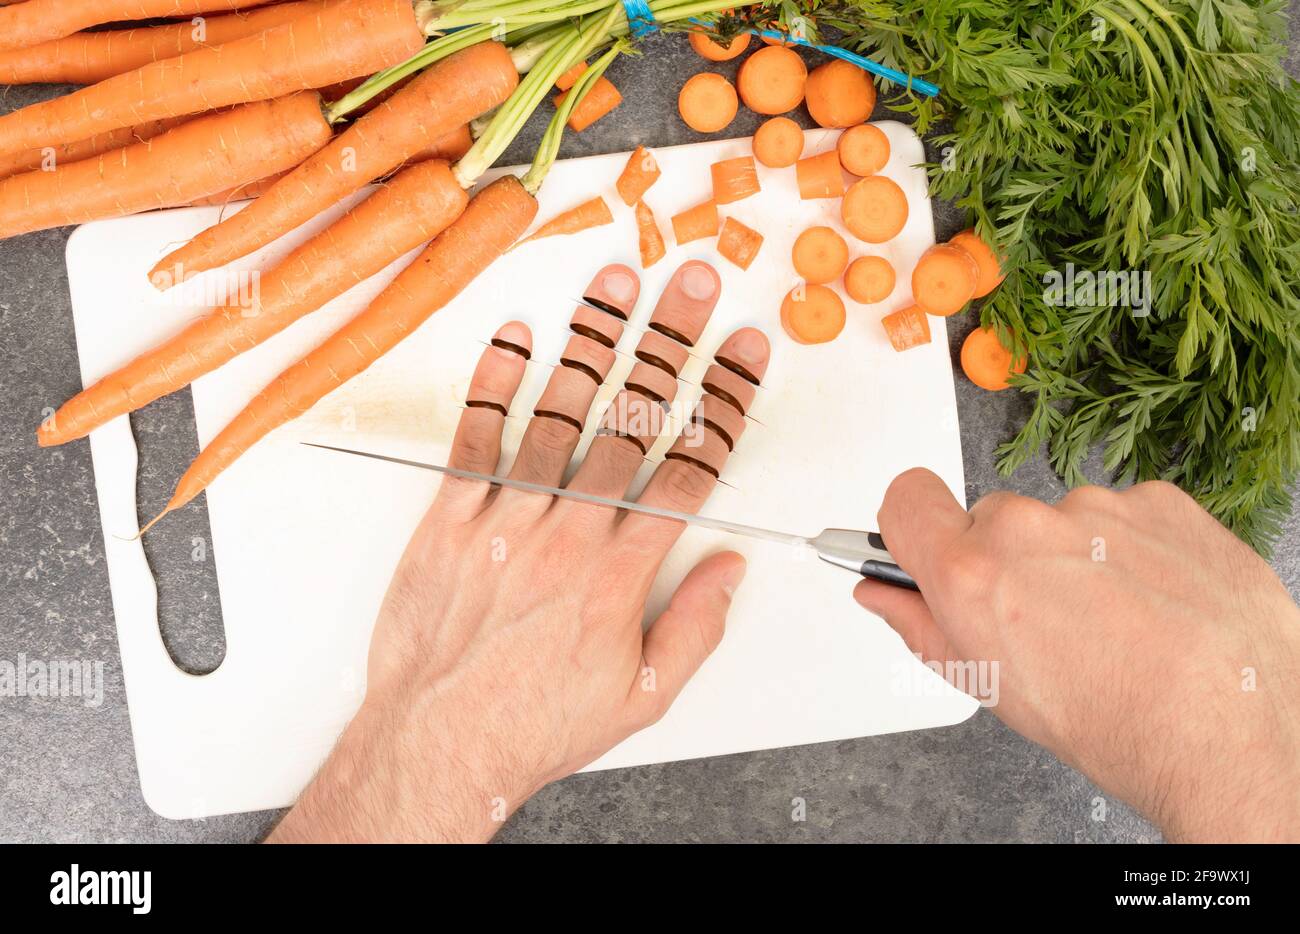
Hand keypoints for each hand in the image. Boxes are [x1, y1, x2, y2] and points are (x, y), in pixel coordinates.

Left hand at [270, 262, 770, 841]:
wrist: (438, 744)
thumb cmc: (536, 723)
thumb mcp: (643, 696)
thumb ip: (697, 628)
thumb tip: (732, 571)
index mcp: (623, 573)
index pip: (691, 468)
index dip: (724, 401)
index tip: (744, 351)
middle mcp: (570, 533)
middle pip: (634, 421)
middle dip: (672, 343)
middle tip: (693, 285)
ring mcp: (506, 519)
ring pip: (559, 415)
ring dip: (592, 343)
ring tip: (616, 283)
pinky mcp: (448, 519)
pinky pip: (475, 439)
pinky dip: (495, 385)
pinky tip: (517, 338)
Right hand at [854, 469, 1299, 841]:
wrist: (1231, 729)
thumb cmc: (1114, 722)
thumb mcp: (988, 687)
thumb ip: (920, 625)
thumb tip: (883, 593)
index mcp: (971, 571)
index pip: (904, 498)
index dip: (910, 525)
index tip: (922, 544)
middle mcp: (1028, 526)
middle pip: (990, 520)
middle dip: (1005, 559)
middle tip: (1042, 619)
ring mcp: (1098, 508)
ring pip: (1061, 521)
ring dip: (1074, 557)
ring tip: (1114, 621)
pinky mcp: (1161, 502)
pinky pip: (1124, 515)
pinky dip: (1132, 549)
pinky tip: (1152, 602)